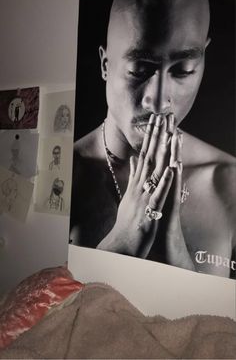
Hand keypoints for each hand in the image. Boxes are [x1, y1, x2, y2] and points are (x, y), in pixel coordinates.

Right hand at [97, 114, 174, 256]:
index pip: (143, 154)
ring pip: (154, 170)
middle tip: (161, 117)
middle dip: (155, 136)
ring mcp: (144, 196)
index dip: (150, 137)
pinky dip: (164, 181)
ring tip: (168, 134)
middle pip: (149, 157)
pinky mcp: (150, 209)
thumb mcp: (128, 195)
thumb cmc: (127, 220)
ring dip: (161, 152)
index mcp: (136, 182)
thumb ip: (131, 177)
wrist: (122, 242)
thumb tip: (132, 160)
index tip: (155, 121)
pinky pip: (158, 193)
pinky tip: (170, 168)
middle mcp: (139, 185)